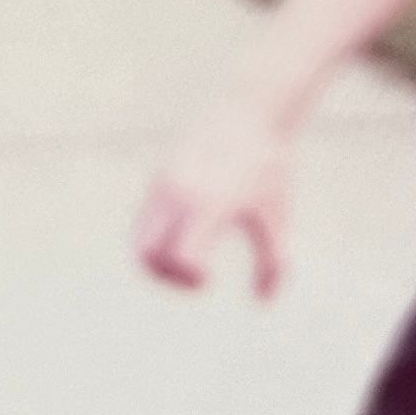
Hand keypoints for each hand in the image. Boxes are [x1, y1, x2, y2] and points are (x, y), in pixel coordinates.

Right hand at [134, 96, 294, 297]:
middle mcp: (180, 195)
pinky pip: (144, 221)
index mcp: (210, 205)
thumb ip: (274, 264)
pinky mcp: (158, 178)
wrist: (250, 112)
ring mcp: (164, 185)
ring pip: (139, 239)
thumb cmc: (268, 168)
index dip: (190, 279)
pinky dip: (157, 240)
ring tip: (188, 260)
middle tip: (194, 276)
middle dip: (166, 277)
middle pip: (146, 254)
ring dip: (157, 261)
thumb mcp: (276, 216)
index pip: (179, 256)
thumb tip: (263, 302)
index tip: (208, 277)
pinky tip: (187, 235)